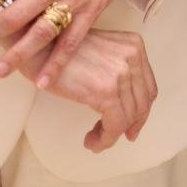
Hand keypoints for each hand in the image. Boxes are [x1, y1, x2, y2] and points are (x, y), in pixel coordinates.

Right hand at [19, 29, 157, 152]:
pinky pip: (114, 126)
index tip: (129, 127)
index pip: (147, 88)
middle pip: (141, 105)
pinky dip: (105, 140)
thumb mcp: (100, 53)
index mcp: (133, 45)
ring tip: (94, 139)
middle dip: (127, 126)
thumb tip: (129, 110)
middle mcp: (132, 55)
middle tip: (109, 137)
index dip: (140, 113)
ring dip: (111, 135)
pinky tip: (91, 142)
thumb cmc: (62, 51)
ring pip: (127, 118)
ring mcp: (120, 72)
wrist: (38, 46)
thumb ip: (117, 72)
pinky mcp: (105, 90)